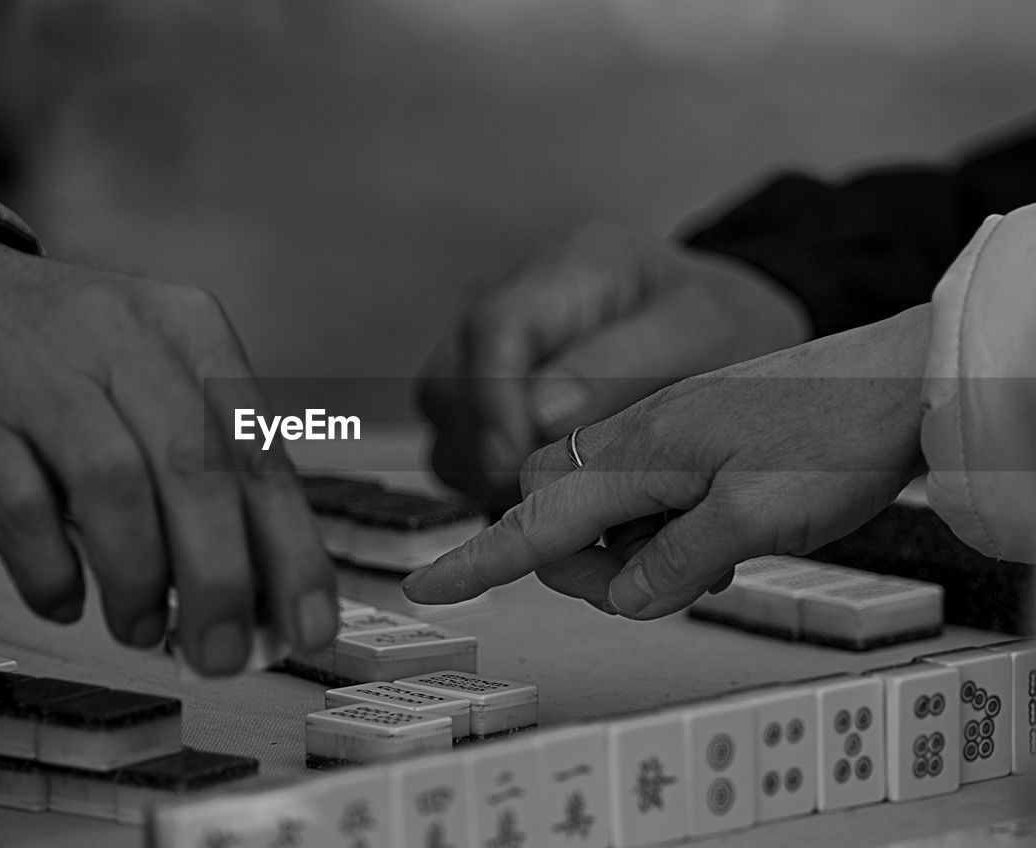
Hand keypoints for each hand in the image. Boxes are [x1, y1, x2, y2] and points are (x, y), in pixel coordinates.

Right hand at [0, 236, 336, 672]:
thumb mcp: (152, 382)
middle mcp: (122, 338)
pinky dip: (53, 571)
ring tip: (141, 626)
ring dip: (138, 578)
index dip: (293, 552)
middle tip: (219, 654)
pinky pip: (21, 508)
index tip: (311, 629)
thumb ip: (209, 474)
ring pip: (115, 485)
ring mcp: (39, 373)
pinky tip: (66, 599)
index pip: (260, 453)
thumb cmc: (64, 368)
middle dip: (221, 579)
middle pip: (196, 470)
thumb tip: (265, 599)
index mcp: (190, 330)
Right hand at [403, 306, 928, 617]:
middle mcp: (633, 437)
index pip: (536, 517)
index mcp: (638, 453)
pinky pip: (639, 492)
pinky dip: (657, 527)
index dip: (479, 558)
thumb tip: (624, 594)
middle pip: (553, 508)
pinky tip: (716, 533)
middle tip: (657, 586)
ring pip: (598, 505)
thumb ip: (677, 563)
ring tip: (710, 557)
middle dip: (577, 562)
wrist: (905, 376)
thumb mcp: (760, 517)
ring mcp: (659, 434)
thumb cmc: (838, 436)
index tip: (426, 585)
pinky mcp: (686, 439)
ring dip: (627, 549)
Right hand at [418, 223, 810, 506]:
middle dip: (491, 451)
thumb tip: (539, 412)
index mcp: (563, 270)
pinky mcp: (485, 398)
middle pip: (450, 382)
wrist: (718, 333)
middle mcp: (508, 304)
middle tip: (555, 496)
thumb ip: (624, 365)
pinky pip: (458, 448)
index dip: (495, 403)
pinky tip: (550, 492)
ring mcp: (486, 351)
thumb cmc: (716, 325)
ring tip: (561, 497)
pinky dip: (491, 480)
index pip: (494, 329)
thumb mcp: (702, 331)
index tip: (518, 464)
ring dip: (486, 471)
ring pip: (446, 424)